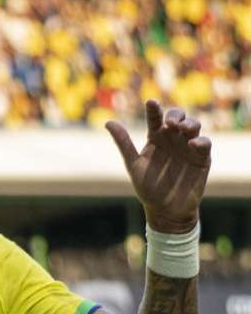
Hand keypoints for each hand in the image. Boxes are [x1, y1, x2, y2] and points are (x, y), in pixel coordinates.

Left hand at [106, 101, 210, 233]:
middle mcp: (173, 139)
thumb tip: (107, 122)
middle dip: (175, 115)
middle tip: (169, 123)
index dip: (153, 109)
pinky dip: (200, 141)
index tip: (150, 103)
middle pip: (178, 117)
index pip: (155, 118)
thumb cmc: (148, 189)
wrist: (165, 211)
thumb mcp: (133, 165)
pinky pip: (204, 143)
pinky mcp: (202, 157)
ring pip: (193, 125)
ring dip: (189, 123)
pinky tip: (192, 144)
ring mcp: (188, 147)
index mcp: (156, 138)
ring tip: (182, 128)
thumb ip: (124, 144)